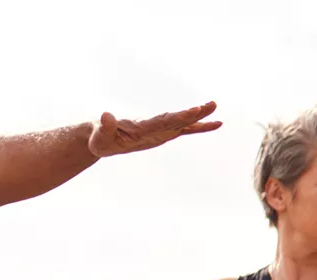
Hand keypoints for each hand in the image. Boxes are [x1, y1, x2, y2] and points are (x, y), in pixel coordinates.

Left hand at [87, 101, 221, 157]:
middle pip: (176, 118)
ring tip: (215, 107)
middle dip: (192, 113)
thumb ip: (105, 126)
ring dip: (199, 116)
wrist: (102, 136)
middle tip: (211, 104)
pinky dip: (200, 127)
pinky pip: (184, 130)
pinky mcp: (163, 134)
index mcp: (141, 125)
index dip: (177, 117)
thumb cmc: (100, 138)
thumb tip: (105, 114)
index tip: (192, 111)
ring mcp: (160, 128)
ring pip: (183, 122)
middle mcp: (153, 124)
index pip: (161, 121)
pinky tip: (216, 124)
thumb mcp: (100, 136)